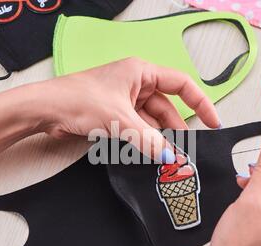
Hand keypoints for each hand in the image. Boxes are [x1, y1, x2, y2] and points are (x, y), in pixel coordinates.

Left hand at [34, 57, 219, 161]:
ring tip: (168, 158)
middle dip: (175, 129)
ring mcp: (124, 100)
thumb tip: (170, 157)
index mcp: (141, 72)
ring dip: (158, 139)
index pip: (181, 84)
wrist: (46, 110)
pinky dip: (144, 141)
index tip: (213, 122)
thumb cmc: (80, 100)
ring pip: (151, 121)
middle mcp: (135, 84)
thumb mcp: (120, 120)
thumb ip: (148, 139)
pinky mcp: (114, 115)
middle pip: (166, 107)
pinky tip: (150, 155)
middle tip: (184, 151)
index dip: (200, 103)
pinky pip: (137, 128)